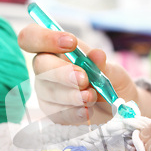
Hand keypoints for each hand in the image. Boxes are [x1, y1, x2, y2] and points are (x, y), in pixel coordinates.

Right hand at [18, 24, 150, 124]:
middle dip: (62, 72)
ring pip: (48, 91)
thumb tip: (97, 54)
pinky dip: (73, 112)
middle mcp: (46, 68)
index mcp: (56, 48)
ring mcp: (47, 92)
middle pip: (39, 65)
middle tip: (83, 79)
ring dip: (71, 94)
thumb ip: (102, 65)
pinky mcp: (53, 113)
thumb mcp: (112, 71)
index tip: (71, 43)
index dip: (45, 38)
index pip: (32, 37)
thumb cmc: (110, 82)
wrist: (118, 108)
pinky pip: (56, 113)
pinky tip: (87, 112)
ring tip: (91, 97)